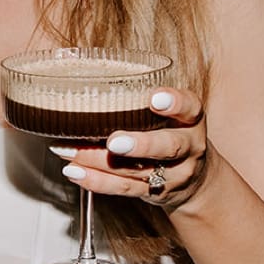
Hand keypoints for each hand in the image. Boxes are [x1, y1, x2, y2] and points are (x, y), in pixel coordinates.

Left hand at [52, 88, 211, 211]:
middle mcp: (187, 147)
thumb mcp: (169, 112)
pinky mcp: (154, 193)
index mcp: (191, 120)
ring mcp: (172, 174)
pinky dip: (96, 181)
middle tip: (115, 141)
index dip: (175, 102)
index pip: (190, 107)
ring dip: (99, 161)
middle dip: (140, 145)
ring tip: (69, 150)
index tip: (155, 98)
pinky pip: (124, 189)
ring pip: (138, 171)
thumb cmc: (169, 131)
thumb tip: (75, 70)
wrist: (194, 179)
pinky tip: (74, 170)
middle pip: (169, 147)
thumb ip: (139, 96)